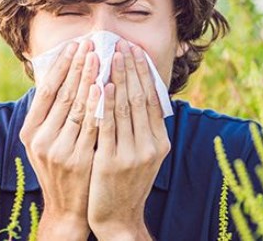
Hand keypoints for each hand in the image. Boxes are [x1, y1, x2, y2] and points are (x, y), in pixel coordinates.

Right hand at [19, 40, 100, 239]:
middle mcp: (41, 140)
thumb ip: (51, 114)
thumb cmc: (60, 167)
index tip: (74, 45)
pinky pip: (91, 126)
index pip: (46, 90)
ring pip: (77, 107)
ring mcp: (59, 150)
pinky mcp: (78, 160)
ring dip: (89, 79)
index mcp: (30, 132)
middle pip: (62, 95)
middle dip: (78, 66)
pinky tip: (105, 87)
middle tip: (90, 43)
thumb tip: (62, 75)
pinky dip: (98, 105)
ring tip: (100, 56)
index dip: (61, 66)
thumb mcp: (46, 141)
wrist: (67, 208)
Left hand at [88, 39, 170, 238]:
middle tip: (123, 44)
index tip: (136, 51)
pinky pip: (108, 125)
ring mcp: (132, 154)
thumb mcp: (143, 155)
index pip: (153, 99)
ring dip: (118, 78)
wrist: (117, 218)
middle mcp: (151, 146)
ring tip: (111, 56)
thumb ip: (143, 128)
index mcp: (160, 142)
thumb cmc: (126, 182)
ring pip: (125, 108)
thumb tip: (139, 94)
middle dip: (131, 69)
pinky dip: (106, 103)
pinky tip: (102, 85)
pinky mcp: (112, 161)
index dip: (144, 73)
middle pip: (141, 98)